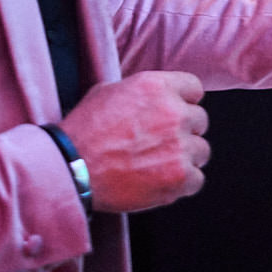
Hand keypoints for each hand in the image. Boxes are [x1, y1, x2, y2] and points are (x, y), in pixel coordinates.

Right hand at [59, 71, 209, 213]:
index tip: (175, 113)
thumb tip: (156, 97)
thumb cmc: (83, 132)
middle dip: (184, 131)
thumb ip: (142, 92)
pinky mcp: (179, 177)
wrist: (70, 168)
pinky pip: (197, 179)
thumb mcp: (108, 92)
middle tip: (160, 143)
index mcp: (158, 87)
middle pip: (200, 121)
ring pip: (201, 151)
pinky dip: (182, 184)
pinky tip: (159, 182)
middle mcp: (174, 113)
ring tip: (157, 165)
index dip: (183, 102)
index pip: (194, 88)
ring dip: (185, 158)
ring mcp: (180, 146)